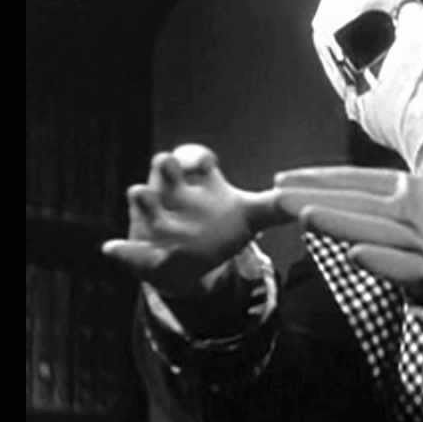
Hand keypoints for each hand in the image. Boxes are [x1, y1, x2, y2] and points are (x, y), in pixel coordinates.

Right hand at [102, 144, 290, 296]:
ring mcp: (155, 220)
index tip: (208, 164)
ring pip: (143, 201)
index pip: (193, 157)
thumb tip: (309, 199)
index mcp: (196, 181)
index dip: (197, 157)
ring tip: (142, 194)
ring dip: (144, 199)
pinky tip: (113, 248)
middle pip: (164, 168)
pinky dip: (122, 250)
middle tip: (169, 164)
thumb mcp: (250, 216)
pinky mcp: (142, 250)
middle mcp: (172, 193)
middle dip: (166, 166)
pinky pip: (127, 249)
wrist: (191, 264)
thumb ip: (278, 207)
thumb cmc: (219, 228)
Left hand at [274, 167, 422, 304]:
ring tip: (304, 217)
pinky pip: (405, 268)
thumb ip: (387, 199)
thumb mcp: (422, 206)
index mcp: (411, 188)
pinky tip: (355, 256)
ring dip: (341, 223)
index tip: (283, 179)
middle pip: (360, 201)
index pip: (358, 180)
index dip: (319, 178)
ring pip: (377, 230)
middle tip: (278, 194)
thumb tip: (341, 194)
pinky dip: (382, 262)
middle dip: (316, 196)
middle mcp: (418, 208)